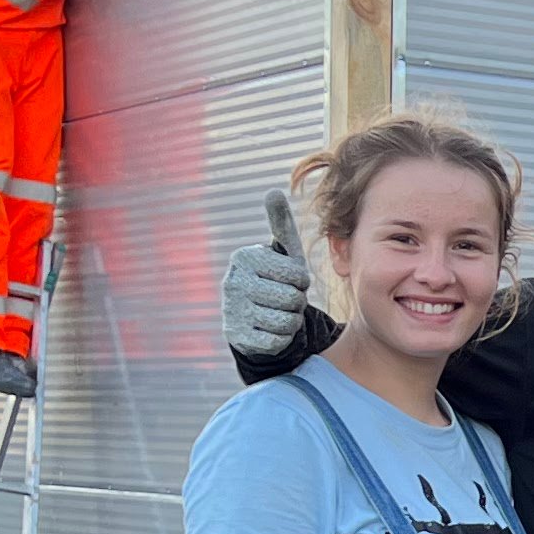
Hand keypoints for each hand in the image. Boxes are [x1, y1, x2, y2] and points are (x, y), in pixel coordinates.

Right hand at [221, 189, 317, 362]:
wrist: (255, 318)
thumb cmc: (275, 279)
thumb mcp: (282, 253)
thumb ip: (280, 224)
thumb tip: (273, 192)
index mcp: (244, 258)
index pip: (297, 275)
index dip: (302, 281)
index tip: (291, 280)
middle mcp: (232, 282)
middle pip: (292, 300)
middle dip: (296, 302)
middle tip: (285, 298)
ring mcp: (232, 311)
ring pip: (286, 322)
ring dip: (291, 321)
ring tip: (279, 313)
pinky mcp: (236, 338)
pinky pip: (276, 341)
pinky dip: (281, 338)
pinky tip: (271, 329)